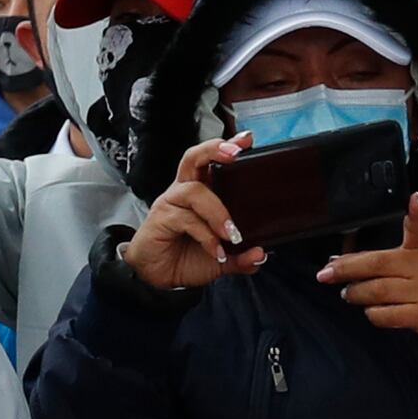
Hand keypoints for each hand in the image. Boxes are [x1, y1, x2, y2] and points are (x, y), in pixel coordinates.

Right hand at [122, 143, 265, 294]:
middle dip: (214, 150)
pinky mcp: (161, 219)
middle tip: (235, 155)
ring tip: (233, 235)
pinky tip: (216, 251)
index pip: (211, 162)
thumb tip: (260, 253)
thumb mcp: (222, 259)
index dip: (227, 147)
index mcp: (200, 193)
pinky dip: (206, 236)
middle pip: (193, 157)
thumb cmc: (186, 257)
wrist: (157, 278)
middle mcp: (184, 191)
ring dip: (218, 212)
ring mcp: (171, 203)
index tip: (247, 139)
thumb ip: (242, 257)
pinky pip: (186, 219)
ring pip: (195, 191)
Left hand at [320, 198, 417, 343]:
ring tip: (349, 292)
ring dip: (355, 293)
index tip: (414, 198)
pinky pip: (385, 315)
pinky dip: (372, 314)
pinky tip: (371, 310)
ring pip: (376, 292)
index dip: (416, 213)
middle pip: (376, 265)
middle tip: (326, 273)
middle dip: (346, 269)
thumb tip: (344, 258)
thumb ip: (391, 255)